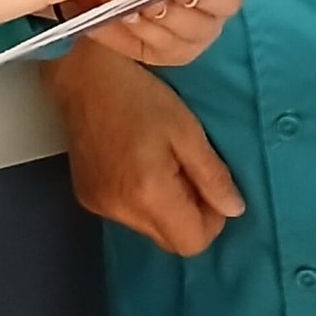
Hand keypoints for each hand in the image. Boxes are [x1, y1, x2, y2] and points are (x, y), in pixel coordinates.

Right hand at [44, 45, 242, 256]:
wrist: (82, 73)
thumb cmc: (138, 94)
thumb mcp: (187, 129)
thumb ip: (212, 175)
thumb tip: (234, 209)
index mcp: (148, 194)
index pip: (192, 243)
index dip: (211, 219)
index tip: (208, 183)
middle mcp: (120, 211)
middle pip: (169, 240)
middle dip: (188, 213)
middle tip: (185, 168)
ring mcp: (99, 206)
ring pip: (148, 228)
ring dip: (164, 206)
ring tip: (159, 160)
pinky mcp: (86, 197)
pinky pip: (126, 214)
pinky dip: (140, 199)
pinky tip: (135, 163)